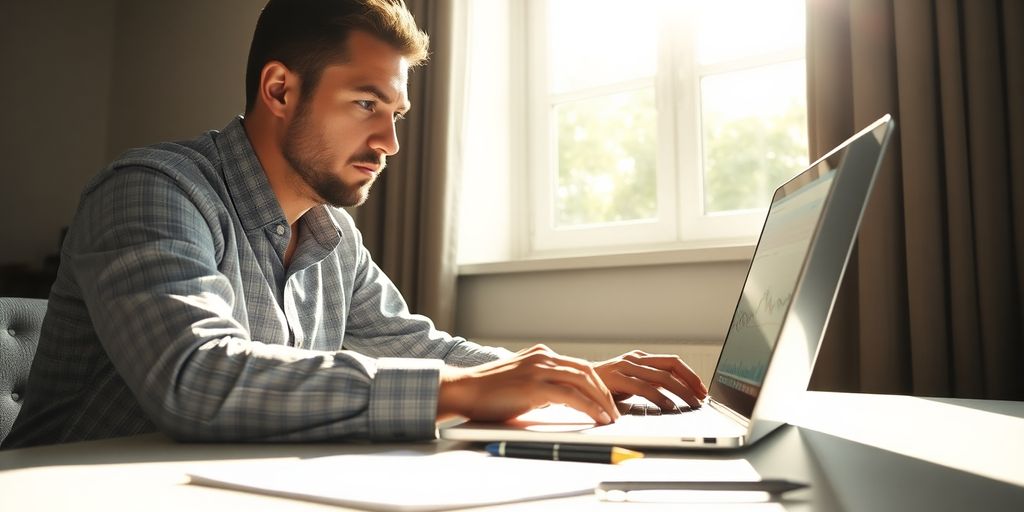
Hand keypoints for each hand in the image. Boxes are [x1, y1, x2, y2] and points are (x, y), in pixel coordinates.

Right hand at [437, 344, 619, 424]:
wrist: (462, 390)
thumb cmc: (486, 393)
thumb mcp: (520, 384)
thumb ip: (541, 387)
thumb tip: (562, 400)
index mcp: (540, 355)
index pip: (578, 366)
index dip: (596, 384)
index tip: (606, 400)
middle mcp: (542, 357)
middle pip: (586, 371)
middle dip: (605, 392)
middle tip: (615, 411)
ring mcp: (538, 369)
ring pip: (583, 381)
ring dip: (602, 401)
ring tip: (611, 418)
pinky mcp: (534, 386)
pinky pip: (571, 396)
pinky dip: (589, 408)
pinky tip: (597, 418)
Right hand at [594, 350, 708, 409]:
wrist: (574, 384)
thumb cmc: (604, 386)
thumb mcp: (630, 382)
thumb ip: (648, 383)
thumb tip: (674, 392)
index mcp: (640, 358)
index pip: (672, 362)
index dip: (690, 375)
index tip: (702, 389)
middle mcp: (634, 359)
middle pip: (671, 365)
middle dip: (691, 381)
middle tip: (702, 396)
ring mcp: (625, 366)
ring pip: (661, 376)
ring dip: (680, 391)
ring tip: (692, 403)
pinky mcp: (616, 378)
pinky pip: (643, 387)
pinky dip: (659, 397)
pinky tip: (669, 406)